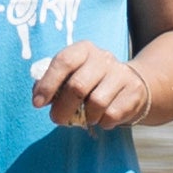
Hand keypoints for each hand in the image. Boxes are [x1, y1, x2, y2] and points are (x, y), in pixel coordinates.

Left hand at [33, 41, 149, 129]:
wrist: (130, 84)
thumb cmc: (89, 81)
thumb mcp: (70, 75)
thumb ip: (52, 83)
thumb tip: (39, 97)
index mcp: (83, 50)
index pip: (64, 62)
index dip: (48, 84)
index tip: (38, 103)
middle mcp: (103, 58)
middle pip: (78, 86)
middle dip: (63, 107)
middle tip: (56, 119)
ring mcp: (121, 74)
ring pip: (97, 103)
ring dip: (85, 117)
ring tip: (84, 118)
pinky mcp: (134, 91)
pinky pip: (112, 114)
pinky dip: (102, 122)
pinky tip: (101, 118)